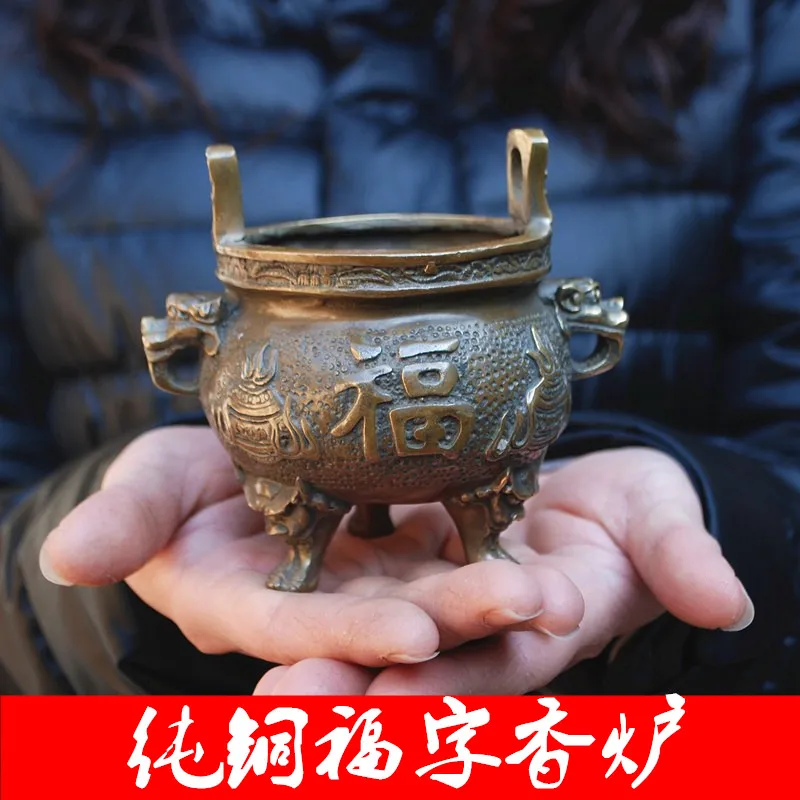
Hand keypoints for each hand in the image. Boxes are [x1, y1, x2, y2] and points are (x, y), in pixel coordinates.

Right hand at [39, 427, 583, 668]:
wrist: (244, 455)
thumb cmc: (186, 476)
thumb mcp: (153, 483)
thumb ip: (126, 520)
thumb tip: (64, 555)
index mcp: (251, 604)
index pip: (300, 629)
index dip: (349, 636)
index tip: (413, 636)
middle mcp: (322, 604)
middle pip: (389, 619)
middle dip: (459, 620)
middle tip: (533, 609)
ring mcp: (373, 578)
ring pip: (439, 591)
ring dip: (499, 595)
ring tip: (560, 592)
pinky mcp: (412, 546)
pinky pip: (459, 552)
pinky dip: (500, 555)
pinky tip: (552, 556)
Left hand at [252, 448, 753, 694]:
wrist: (590, 493)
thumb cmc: (636, 514)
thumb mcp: (661, 524)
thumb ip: (682, 559)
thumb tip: (726, 603)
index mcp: (536, 629)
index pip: (493, 668)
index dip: (454, 689)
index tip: (403, 703)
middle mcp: (474, 627)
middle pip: (417, 665)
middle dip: (360, 690)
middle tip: (292, 706)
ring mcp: (435, 591)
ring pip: (377, 629)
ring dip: (325, 654)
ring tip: (267, 684)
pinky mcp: (408, 554)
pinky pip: (360, 572)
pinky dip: (320, 585)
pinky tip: (267, 587)